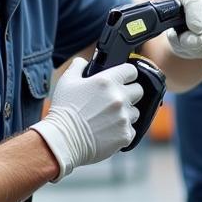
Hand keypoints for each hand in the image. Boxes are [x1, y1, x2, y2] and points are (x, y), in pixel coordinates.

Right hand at [30, 58, 143, 179]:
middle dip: (129, 93)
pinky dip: (123, 130)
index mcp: (107, 81)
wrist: (63, 139)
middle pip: (138, 90)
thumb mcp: (67, 81)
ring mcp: (124, 117)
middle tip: (116, 99)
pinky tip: (108, 130)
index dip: (127, 74)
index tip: (124, 78)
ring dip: (126, 113)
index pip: (131, 71)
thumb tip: (83, 62)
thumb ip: (78, 66)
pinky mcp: (125, 134)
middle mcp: (119, 98)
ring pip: (135, 111)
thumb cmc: (64, 110)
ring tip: (109, 117)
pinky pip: (132, 130)